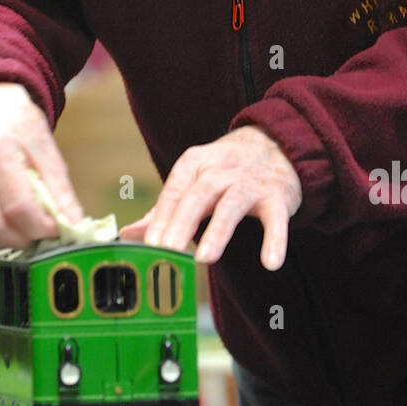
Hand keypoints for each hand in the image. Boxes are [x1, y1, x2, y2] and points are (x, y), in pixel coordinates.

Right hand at [0, 82, 84, 249]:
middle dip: (25, 239)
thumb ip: (60, 188)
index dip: (42, 227)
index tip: (57, 229)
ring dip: (8, 242)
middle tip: (42, 233)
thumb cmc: (17, 126)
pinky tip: (5, 222)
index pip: (18, 207)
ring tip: (25, 228)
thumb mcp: (45, 147)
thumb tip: (74, 224)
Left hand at [120, 125, 301, 269]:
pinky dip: (275, 240)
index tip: (149, 245)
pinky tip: (270, 263)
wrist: (277, 143)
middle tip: (168, 250)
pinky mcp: (277, 196)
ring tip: (205, 258)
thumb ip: (165, 209)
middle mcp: (222, 170)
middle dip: (182, 222)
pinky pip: (276, 219)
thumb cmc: (226, 170)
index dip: (161, 218)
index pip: (174, 191)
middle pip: (199, 195)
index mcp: (195, 163)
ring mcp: (251, 182)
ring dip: (218, 231)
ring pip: (232, 205)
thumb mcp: (194, 181)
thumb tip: (129, 234)